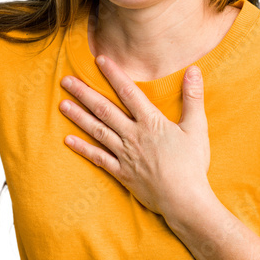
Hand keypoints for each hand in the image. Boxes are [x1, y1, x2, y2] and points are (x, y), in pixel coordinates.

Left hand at [58, 55, 211, 218]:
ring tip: (62, 104)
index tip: (99, 60)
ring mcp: (125, 155)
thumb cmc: (192, 165)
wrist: (184, 200)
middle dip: (85, 93)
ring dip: (79, 117)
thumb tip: (194, 70)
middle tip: (66, 80)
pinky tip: (68, 140)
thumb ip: (193, 98)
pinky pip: (98, 158)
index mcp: (151, 122)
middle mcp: (133, 135)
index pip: (128, 92)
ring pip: (97, 131)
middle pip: (105, 109)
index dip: (114, 74)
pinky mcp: (121, 172)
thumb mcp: (197, 128)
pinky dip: (83, 149)